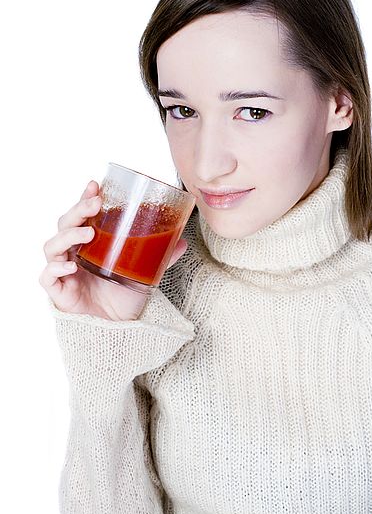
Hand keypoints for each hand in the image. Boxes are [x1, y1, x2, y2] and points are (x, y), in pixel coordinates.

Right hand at [39, 180, 188, 320]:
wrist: (117, 328)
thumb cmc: (123, 296)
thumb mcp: (145, 272)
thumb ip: (162, 257)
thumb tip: (183, 241)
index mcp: (90, 244)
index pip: (82, 215)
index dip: (85, 198)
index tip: (95, 185)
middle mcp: (73, 253)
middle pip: (65, 224)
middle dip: (78, 210)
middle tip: (95, 204)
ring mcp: (63, 271)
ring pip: (53, 246)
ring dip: (68, 235)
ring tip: (88, 233)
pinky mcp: (59, 292)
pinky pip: (47, 277)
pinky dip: (55, 269)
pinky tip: (70, 265)